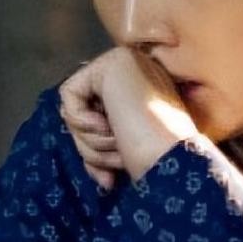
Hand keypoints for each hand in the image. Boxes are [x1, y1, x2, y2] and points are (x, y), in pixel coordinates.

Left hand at [60, 47, 197, 186]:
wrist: (174, 159)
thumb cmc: (155, 158)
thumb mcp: (120, 143)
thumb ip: (95, 129)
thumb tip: (68, 111)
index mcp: (143, 88)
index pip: (98, 115)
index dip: (95, 149)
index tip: (109, 180)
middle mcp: (135, 68)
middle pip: (84, 108)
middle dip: (90, 145)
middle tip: (113, 160)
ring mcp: (125, 61)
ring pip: (76, 102)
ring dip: (88, 137)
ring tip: (117, 143)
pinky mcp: (111, 62)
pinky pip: (69, 93)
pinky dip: (80, 120)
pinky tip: (109, 126)